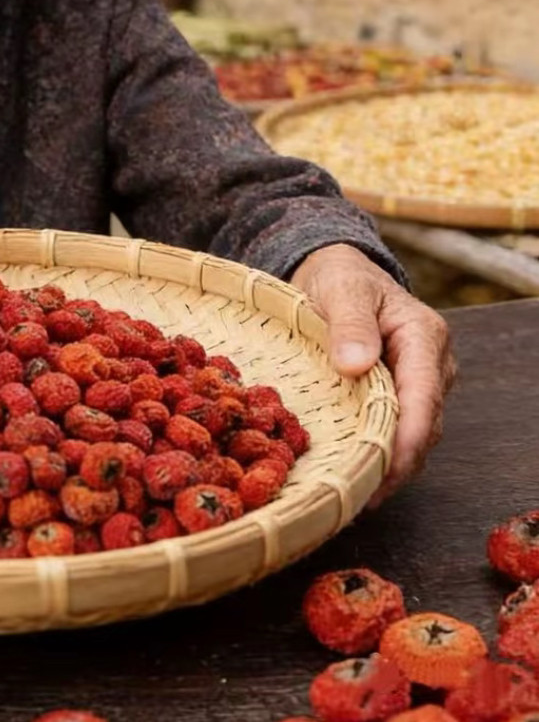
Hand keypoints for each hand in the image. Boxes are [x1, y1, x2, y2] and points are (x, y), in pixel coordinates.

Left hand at [289, 243, 455, 505]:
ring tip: (350, 496)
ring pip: (413, 437)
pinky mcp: (403, 396)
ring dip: (387, 467)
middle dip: (395, 465)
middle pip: (422, 427)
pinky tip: (352, 476)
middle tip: (355, 497)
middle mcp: (432, 365)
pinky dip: (379, 455)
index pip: (423, 399)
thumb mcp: (340, 290)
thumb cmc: (339, 278)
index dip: (406, 441)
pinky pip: (397, 432)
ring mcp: (421, 383)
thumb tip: (356, 365)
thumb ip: (349, 324)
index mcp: (424, 337)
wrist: (337, 273)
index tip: (381, 472)